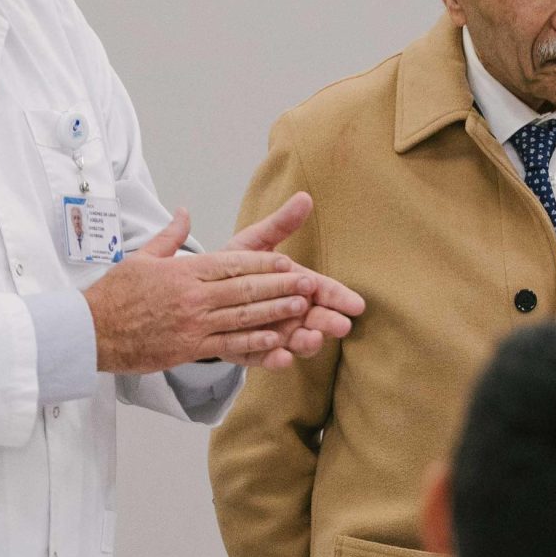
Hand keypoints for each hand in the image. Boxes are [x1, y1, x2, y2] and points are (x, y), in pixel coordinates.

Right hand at [81, 206, 348, 374]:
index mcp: (184, 272)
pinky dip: (254, 343)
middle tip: (309, 284)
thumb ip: (170, 236)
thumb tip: (185, 212)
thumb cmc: (116, 293)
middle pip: (244, 290)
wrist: (90, 331)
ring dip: (275, 313)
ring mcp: (192, 324)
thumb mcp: (142, 257)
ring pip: (242, 317)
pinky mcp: (188, 348)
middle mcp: (192, 297)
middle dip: (279, 287)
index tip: (287, 263)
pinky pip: (228, 345)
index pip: (231, 264)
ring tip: (302, 308)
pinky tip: (277, 341)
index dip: (263, 265)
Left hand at [225, 193, 365, 363]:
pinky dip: (274, 359)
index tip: (356, 304)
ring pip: (295, 342)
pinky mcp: (252, 351)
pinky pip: (265, 358)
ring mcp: (273, 333)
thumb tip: (304, 197)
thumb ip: (280, 224)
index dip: (339, 297)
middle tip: (341, 326)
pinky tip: (281, 357)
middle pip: (315, 319)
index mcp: (294, 286)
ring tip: (310, 339)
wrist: (199, 290)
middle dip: (328, 323)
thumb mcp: (254, 242)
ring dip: (306, 343)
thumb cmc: (234, 265)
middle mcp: (290, 312)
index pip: (323, 291)